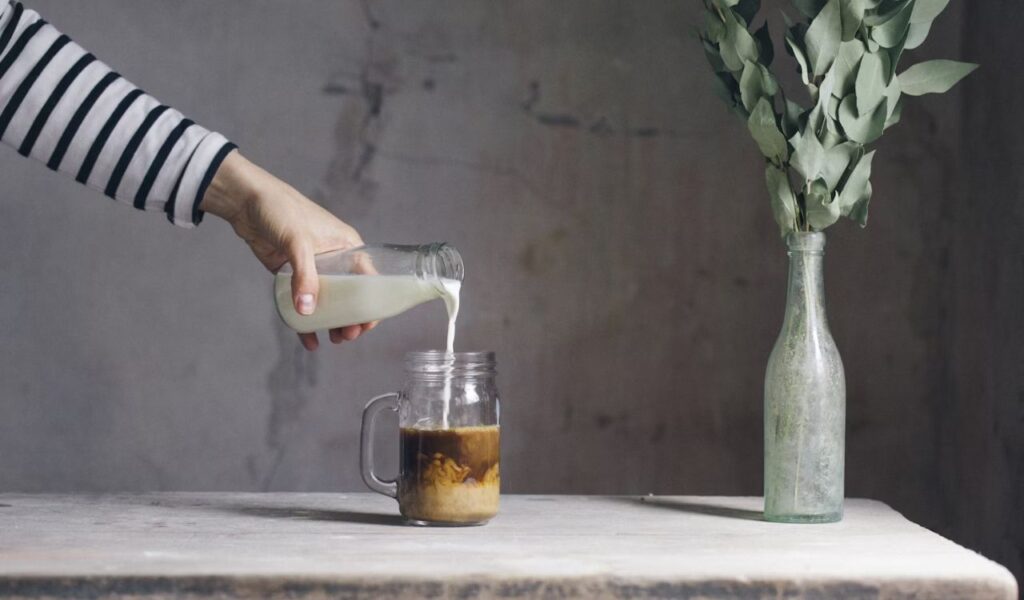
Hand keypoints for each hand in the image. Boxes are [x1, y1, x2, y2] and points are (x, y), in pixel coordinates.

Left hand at [200, 150, 375, 350]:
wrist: (245, 201)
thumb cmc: (280, 209)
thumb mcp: (298, 242)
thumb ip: (305, 276)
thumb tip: (308, 311)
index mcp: (347, 246)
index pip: (369, 279)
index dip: (372, 304)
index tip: (366, 325)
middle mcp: (334, 259)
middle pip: (350, 295)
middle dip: (352, 318)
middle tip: (346, 336)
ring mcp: (313, 268)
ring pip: (328, 302)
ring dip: (332, 322)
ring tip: (333, 340)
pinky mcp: (291, 275)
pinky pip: (303, 302)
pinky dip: (306, 321)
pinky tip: (309, 340)